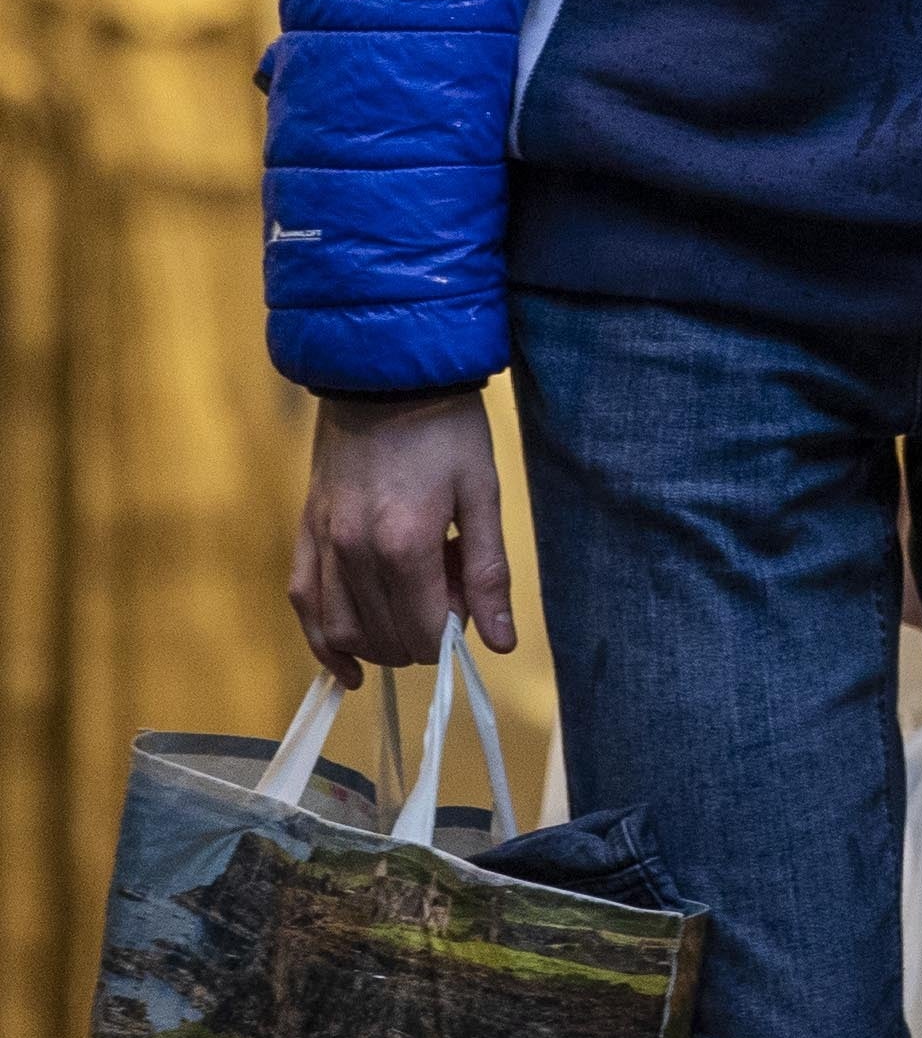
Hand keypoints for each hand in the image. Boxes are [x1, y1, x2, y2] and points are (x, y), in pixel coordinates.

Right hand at [290, 389, 514, 686]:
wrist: (387, 374)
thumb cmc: (446, 429)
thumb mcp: (482, 494)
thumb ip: (488, 573)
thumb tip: (501, 642)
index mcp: (404, 543)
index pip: (423, 630)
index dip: (451, 635)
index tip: (469, 607)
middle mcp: (353, 552)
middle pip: (384, 636)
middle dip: (421, 635)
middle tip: (447, 595)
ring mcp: (322, 542)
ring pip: (341, 630)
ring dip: (379, 643)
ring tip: (411, 614)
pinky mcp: (304, 531)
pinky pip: (303, 602)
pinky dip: (323, 641)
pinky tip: (347, 664)